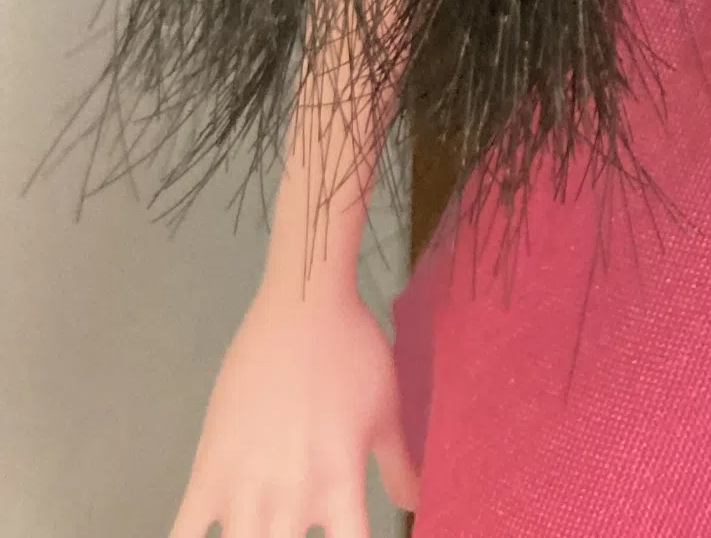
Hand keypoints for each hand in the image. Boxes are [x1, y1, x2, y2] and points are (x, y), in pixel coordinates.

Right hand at [167, 281, 418, 537]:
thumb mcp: (385, 412)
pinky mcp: (207, 472)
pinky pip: (183, 534)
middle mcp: (292, 496)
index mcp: (340, 484)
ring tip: (259, 534)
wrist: (303, 307)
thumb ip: (399, 467)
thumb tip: (417, 503)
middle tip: (294, 534)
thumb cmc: (353, 354)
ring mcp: (244, 487)